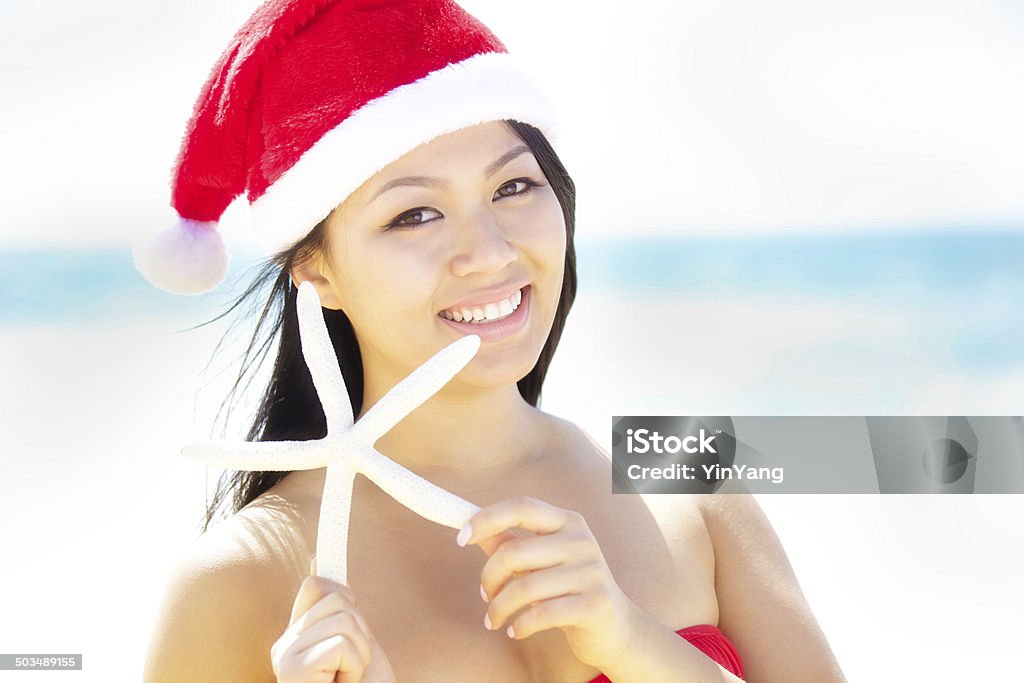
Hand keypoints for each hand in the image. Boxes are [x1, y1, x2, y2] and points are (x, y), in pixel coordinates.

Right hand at [271, 555, 395, 682]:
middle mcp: (284, 644)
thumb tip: (318, 558)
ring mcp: (285, 656)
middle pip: (337, 599)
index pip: (314, 586)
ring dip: (360, 653)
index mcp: (297, 635)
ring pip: (343, 620)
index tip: (325, 552)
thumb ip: (339, 610)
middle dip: (361, 631)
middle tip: (353, 663)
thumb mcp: (353, 642)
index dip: (332, 577)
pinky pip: (341, 645)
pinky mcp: (293, 670)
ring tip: (348, 676)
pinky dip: (354, 667)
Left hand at [457, 496, 641, 669]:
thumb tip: (472, 530)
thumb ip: (509, 544)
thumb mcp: (540, 562)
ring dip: (499, 607)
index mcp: (567, 521)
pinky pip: (541, 613)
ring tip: (494, 619)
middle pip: (514, 551)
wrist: (615, 627)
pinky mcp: (595, 603)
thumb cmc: (568, 589)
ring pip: (524, 587)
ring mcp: (591, 571)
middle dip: (489, 577)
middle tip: (484, 595)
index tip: (460, 538)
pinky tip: (515, 630)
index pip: (521, 506)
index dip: (486, 518)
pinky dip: (520, 625)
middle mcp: (582, 540)